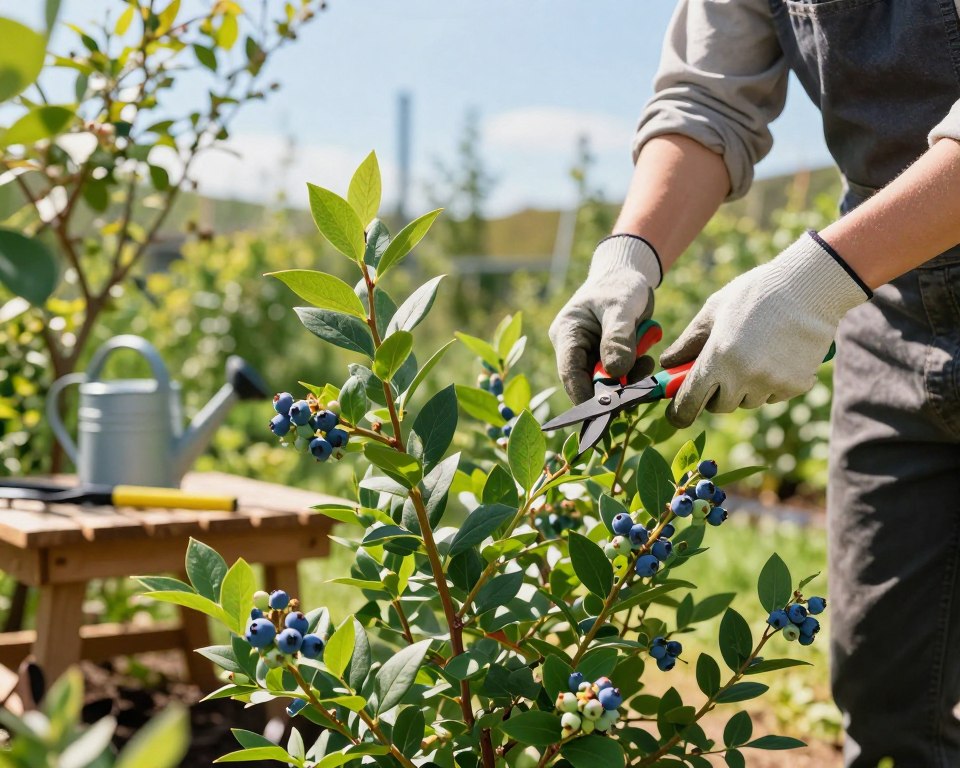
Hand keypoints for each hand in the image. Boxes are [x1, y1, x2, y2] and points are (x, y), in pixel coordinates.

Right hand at [549, 235, 661, 402]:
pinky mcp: (607, 359)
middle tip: (636, 392)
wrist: (630, 276)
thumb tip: (615, 374)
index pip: (569, 371)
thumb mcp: (621, 307)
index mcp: (567, 333)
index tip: (604, 411)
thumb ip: (618, 339)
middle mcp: (574, 348)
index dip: (583, 395)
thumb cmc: (620, 285)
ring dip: (628, 380)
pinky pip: (620, 376)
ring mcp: (591, 355)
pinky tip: (646, 361)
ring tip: (645, 364)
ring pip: (606, 382)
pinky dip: (635, 374)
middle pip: (588, 382)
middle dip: (613, 389)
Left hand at [659, 231, 869, 426]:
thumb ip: (688, 342)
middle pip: (720, 406)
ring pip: (748, 401)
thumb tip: (667, 365)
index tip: (676, 413)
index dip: (679, 412)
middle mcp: (744, 377)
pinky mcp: (796, 385)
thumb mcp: (713, 311)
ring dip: (744, 388)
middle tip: (722, 368)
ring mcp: (772, 383)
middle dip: (715, 393)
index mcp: (718, 358)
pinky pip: (774, 396)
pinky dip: (771, 383)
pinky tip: (777, 355)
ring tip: (754, 353)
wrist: (809, 287)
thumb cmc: (755, 294)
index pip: (690, 401)